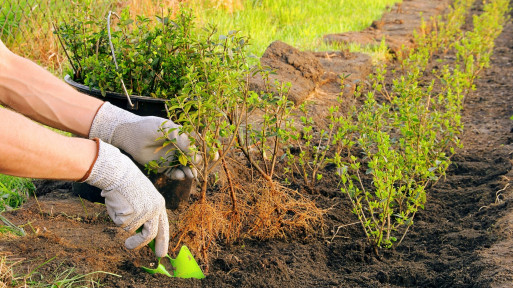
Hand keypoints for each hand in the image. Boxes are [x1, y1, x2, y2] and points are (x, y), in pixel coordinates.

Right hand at [83, 139, 168, 256]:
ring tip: (119, 206)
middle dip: (140, 244)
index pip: (164, 227)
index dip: (163, 241)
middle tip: (129, 247)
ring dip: (122, 221)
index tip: (161, 253)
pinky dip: (115, 216)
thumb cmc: (127, 183)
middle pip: (150, 235)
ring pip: (130, 229)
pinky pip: (120, 223)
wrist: (119, 172)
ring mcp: (144, 213)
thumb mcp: (142, 197)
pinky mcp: (132, 214)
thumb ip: (144, 214)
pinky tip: (116, 203)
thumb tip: (140, 233)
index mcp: (159, 204)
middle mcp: (154, 210)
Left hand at [89, 102, 199, 179]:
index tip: (214, 156)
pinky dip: (179, 176)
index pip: (199, 144)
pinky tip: (180, 175)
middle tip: (200, 168)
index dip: (208, 150)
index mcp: (183, 136)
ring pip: (185, 167)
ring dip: (190, 171)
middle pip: (194, 158)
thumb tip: (197, 155)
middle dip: (199, 164)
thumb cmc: (150, 128)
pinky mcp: (163, 167)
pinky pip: (174, 174)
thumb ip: (183, 142)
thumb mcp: (169, 130)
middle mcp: (179, 148)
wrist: (130, 135)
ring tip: (191, 174)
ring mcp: (172, 158)